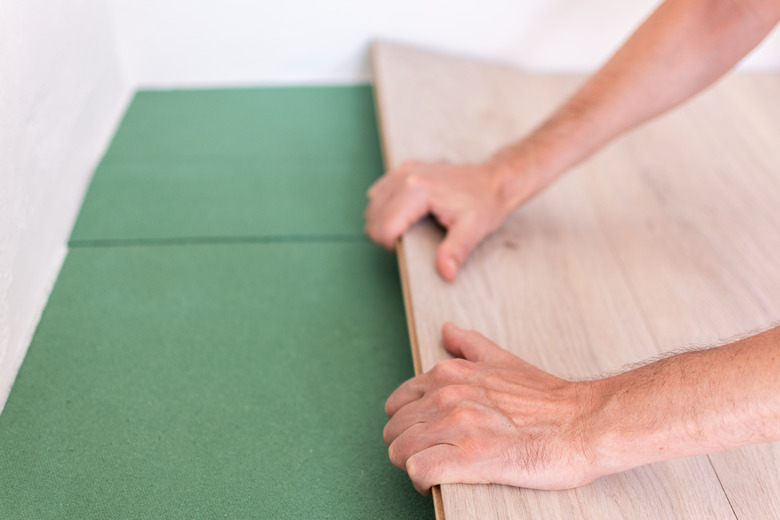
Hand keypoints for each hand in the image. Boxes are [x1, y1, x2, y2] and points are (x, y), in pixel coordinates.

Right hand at [364, 160, 519, 280]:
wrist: (493, 180)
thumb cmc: (484, 204)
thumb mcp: (473, 230)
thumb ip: (456, 251)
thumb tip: (446, 273)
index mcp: (417, 192)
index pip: (383, 228)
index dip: (391, 246)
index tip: (410, 249)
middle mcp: (405, 177)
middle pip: (373, 218)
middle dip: (386, 236)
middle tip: (412, 241)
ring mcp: (403, 170)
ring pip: (372, 205)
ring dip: (383, 222)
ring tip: (408, 229)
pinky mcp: (404, 169)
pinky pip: (379, 193)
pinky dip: (384, 208)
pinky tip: (404, 214)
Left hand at [383, 323, 601, 493]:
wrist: (583, 424)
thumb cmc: (548, 399)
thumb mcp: (503, 361)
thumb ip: (470, 345)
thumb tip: (447, 329)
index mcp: (450, 374)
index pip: (398, 402)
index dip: (408, 423)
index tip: (426, 435)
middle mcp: (447, 396)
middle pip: (394, 429)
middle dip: (407, 446)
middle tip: (431, 456)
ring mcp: (456, 426)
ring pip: (400, 451)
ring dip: (412, 464)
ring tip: (434, 470)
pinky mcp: (468, 458)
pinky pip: (419, 471)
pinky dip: (423, 480)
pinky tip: (439, 482)